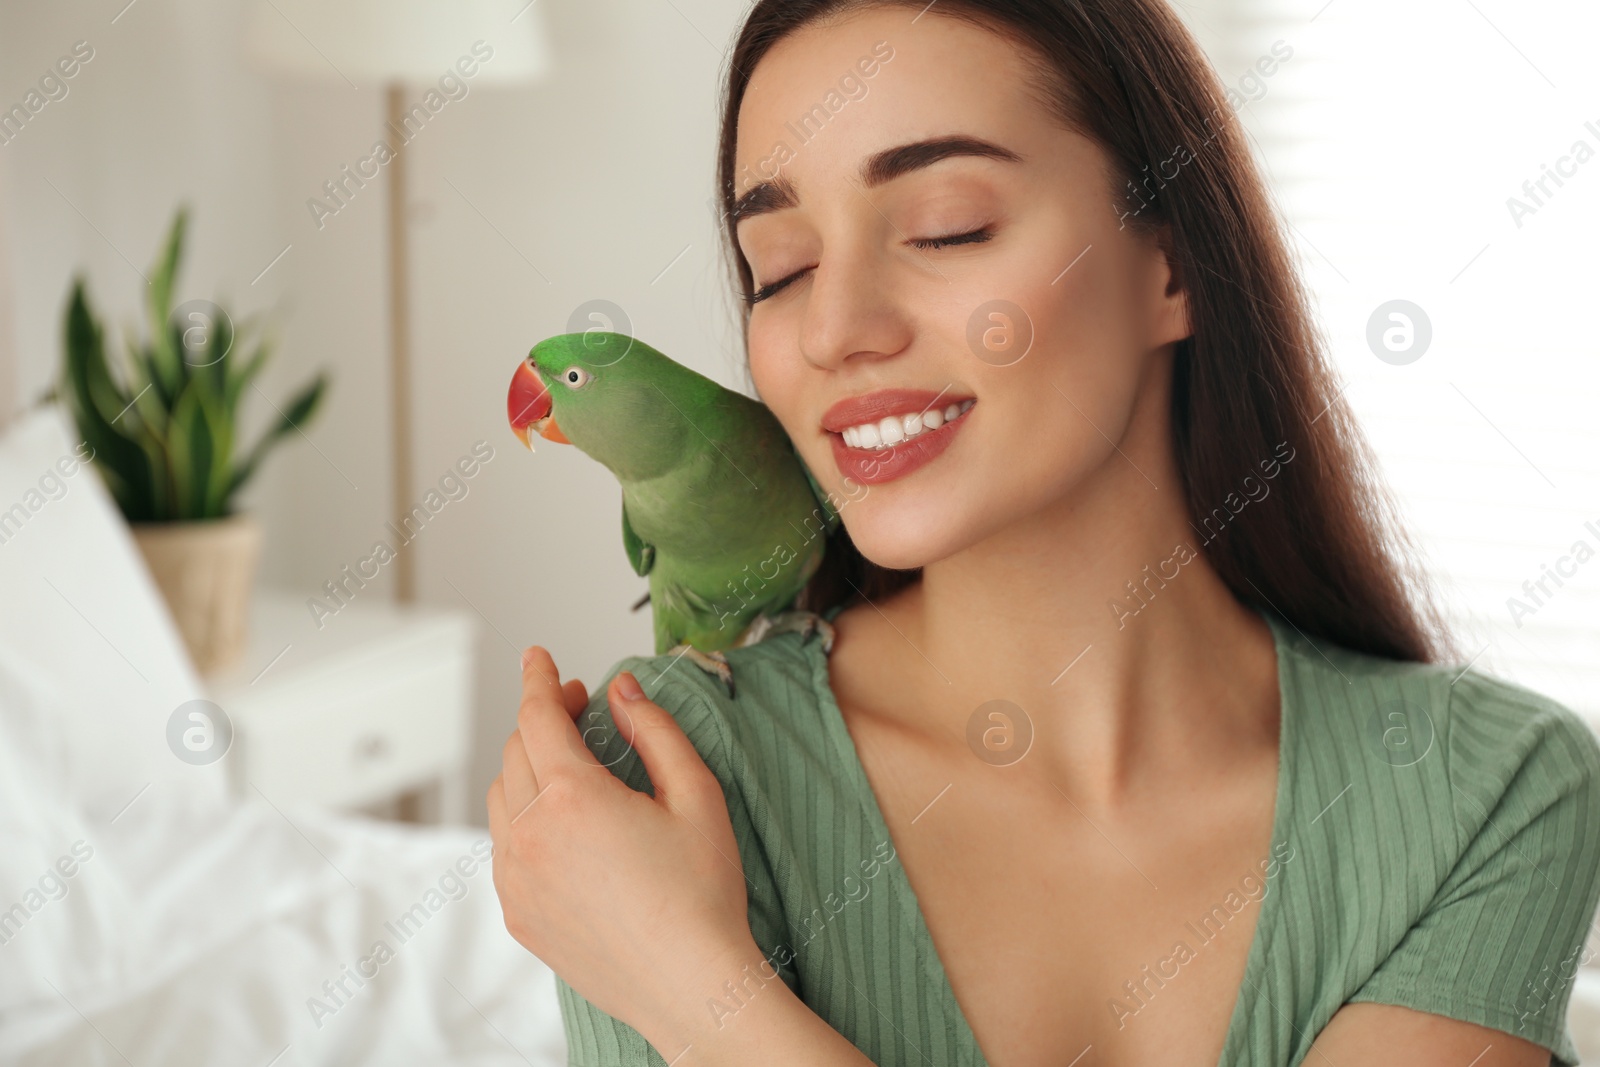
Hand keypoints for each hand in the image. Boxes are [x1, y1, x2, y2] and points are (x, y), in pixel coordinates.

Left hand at [487, 646, 757, 1047]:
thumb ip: (655, 731)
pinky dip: (523, 818)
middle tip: (579, 707)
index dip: (538, 678)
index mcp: (572, 797)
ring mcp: (517, 878)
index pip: (536, 715)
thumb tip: (623, 691)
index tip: (539, 657)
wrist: (690, 985)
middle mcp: (530, 835)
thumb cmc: (702, 894)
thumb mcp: (696, 795)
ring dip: (528, 767)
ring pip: (502, 798)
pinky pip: (504, 847)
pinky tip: (562, 825)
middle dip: (542, 718)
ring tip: (571, 764)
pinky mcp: (519, 914)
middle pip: (516, 751)